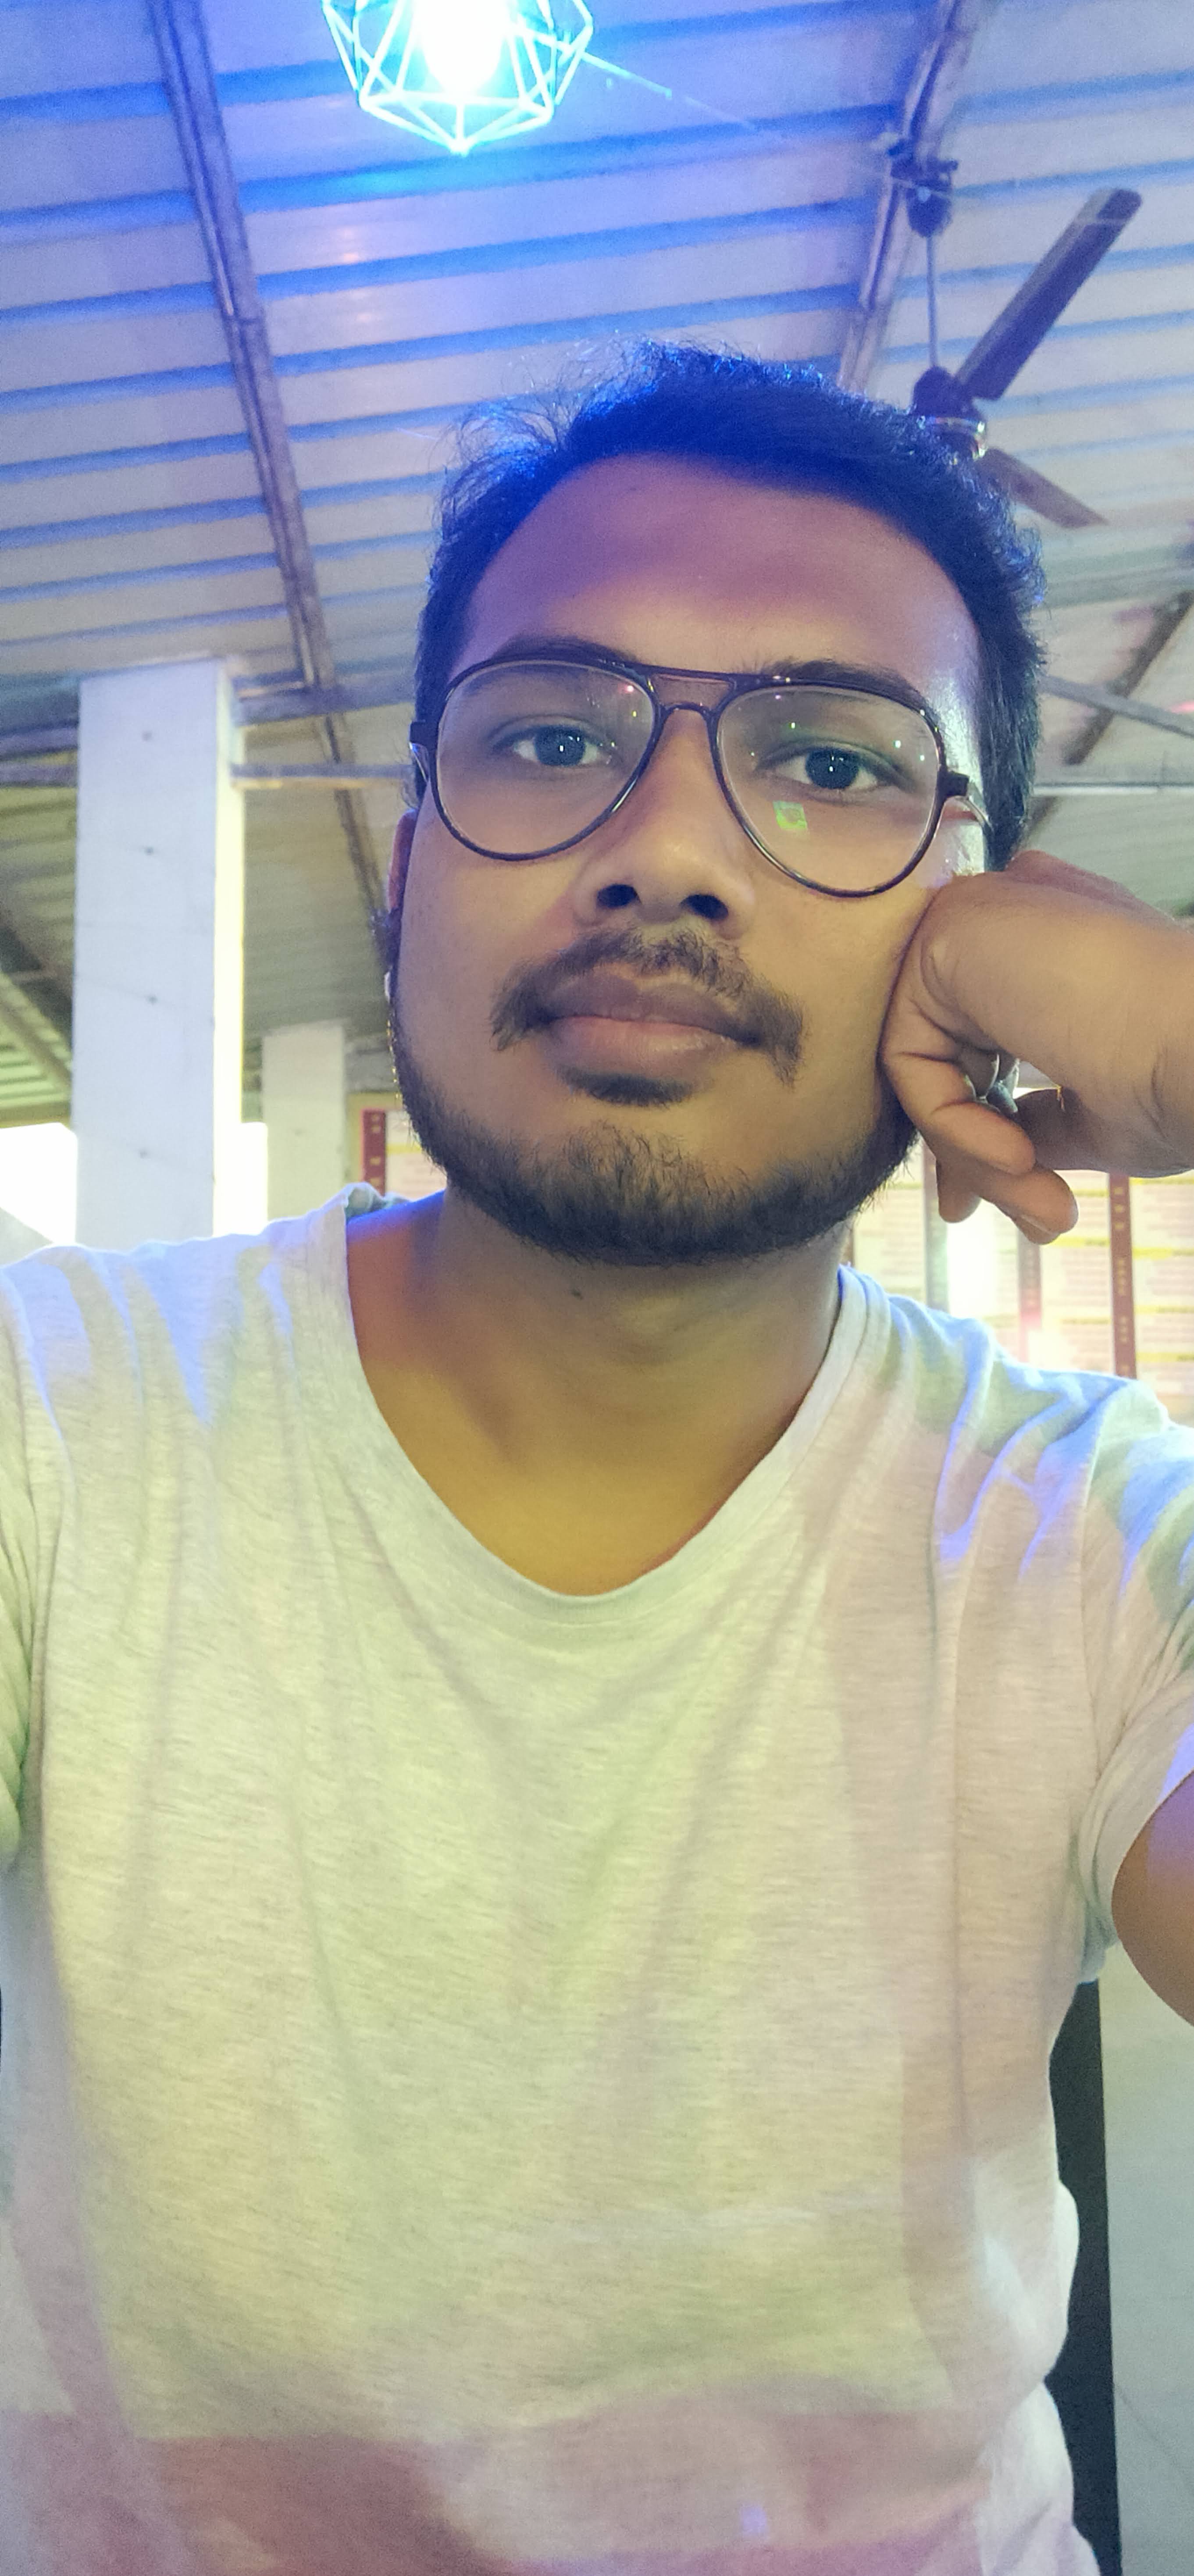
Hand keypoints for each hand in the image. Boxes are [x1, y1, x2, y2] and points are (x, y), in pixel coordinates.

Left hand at [879, 848, 1193, 1241]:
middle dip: (973, 1151)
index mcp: (1054, 946)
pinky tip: (1018, 1153)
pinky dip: (952, 1124)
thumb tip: (1002, 1148)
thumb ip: (1033, 1117)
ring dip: (974, 1153)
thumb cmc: (1178, 1079)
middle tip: (1034, 1216)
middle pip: (946, 1055)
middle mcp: (1012, 920)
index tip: (1026, 1189)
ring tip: (1041, 1197)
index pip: (985, 1037)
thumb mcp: (1095, 1110)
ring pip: (925, 1064)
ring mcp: (978, 918)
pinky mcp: (948, 931)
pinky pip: (908, 1057)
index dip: (989, 1122)